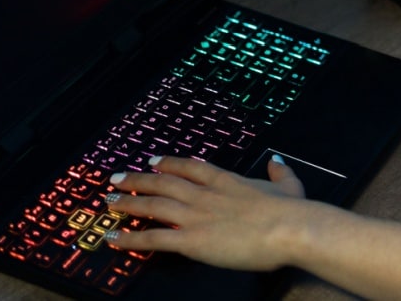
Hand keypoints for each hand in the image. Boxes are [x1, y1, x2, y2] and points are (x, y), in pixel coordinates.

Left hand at [103, 155, 314, 270]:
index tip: (153, 160)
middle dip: (138, 180)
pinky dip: (131, 238)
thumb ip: (279, 172)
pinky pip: (154, 239)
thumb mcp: (289, 185)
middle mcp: (204, 195)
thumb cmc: (291, 211)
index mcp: (226, 181)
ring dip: (128, 203)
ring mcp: (195, 216)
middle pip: (163, 183)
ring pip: (153, 206)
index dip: (168, 163)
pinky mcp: (191, 240)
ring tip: (109, 201)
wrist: (289, 228)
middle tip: (117, 178)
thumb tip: (276, 160)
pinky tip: (114, 237)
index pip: (190, 167)